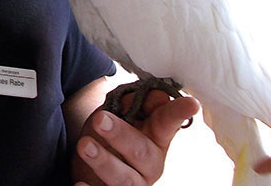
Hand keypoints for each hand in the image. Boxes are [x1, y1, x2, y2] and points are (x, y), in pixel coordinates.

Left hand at [71, 89, 199, 185]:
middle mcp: (149, 164)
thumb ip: (133, 102)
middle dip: (121, 134)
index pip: (168, 122)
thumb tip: (156, 94)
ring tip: (84, 145)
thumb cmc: (109, 137)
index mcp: (155, 138)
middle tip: (99, 119)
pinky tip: (79, 185)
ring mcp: (134, 183)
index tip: (191, 103)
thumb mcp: (119, 114)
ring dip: (104, 161)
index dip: (178, 113)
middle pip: (141, 151)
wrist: (91, 168)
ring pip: (124, 178)